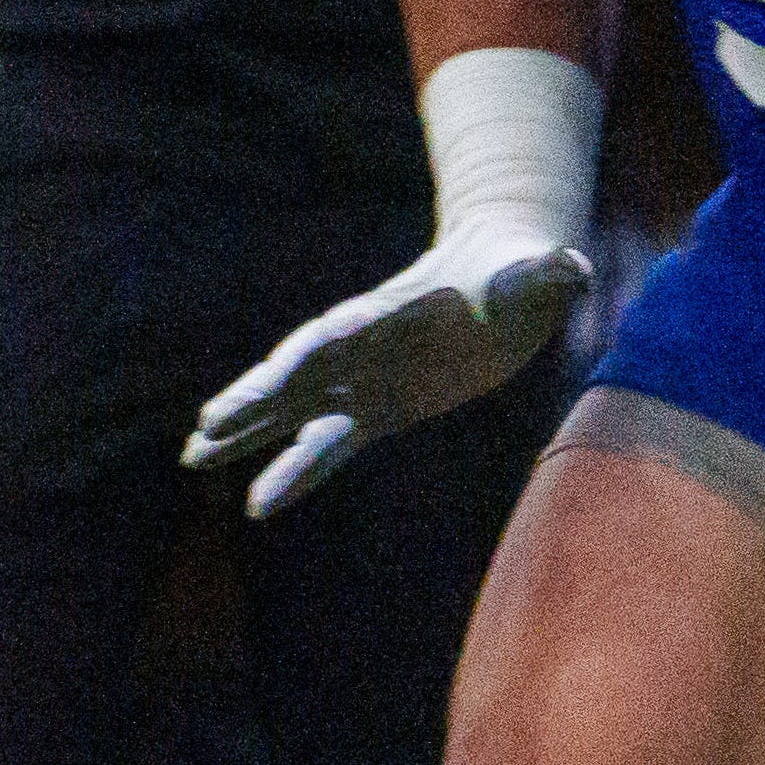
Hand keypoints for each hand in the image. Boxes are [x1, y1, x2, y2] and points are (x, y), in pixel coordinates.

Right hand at [184, 216, 587, 518]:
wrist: (506, 275)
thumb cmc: (518, 272)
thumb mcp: (536, 275)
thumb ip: (547, 274)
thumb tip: (572, 267)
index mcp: (392, 313)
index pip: (337, 337)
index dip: (303, 363)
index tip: (266, 388)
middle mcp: (364, 346)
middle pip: (298, 375)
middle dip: (254, 401)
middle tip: (204, 430)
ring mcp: (366, 379)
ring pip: (297, 411)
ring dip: (248, 435)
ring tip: (192, 458)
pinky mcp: (381, 408)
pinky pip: (329, 443)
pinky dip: (294, 468)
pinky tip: (258, 497)